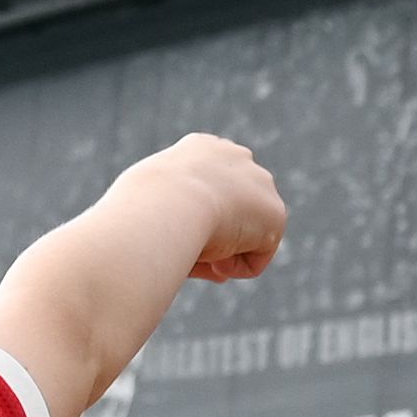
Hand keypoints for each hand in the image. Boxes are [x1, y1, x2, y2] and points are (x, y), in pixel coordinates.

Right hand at [139, 134, 283, 282]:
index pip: (208, 188)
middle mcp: (235, 157)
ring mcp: (260, 183)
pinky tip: (212, 255)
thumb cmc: (140, 208)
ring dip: (219, 252)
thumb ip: (171, 221)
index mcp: (201, 149)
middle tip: (183, 246)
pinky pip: (253, 260)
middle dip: (213, 236)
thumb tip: (198, 251)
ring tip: (192, 247)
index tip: (174, 232)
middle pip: (230, 212)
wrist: (166, 204)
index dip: (193, 218)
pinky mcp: (275, 216)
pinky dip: (232, 267)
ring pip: (241, 237)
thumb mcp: (147, 207)